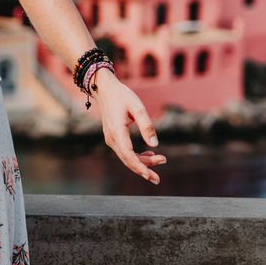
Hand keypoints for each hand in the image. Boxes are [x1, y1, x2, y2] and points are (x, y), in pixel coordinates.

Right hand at [92, 69, 165, 183]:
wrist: (104, 89)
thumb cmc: (122, 96)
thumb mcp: (138, 107)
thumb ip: (147, 126)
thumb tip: (155, 145)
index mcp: (117, 131)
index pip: (128, 155)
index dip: (140, 167)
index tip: (150, 176)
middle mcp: (112, 138)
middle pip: (128, 160)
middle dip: (144, 168)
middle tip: (160, 174)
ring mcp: (111, 139)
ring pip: (127, 157)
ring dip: (143, 162)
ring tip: (161, 160)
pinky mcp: (113, 138)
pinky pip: (125, 152)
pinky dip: (137, 156)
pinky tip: (150, 155)